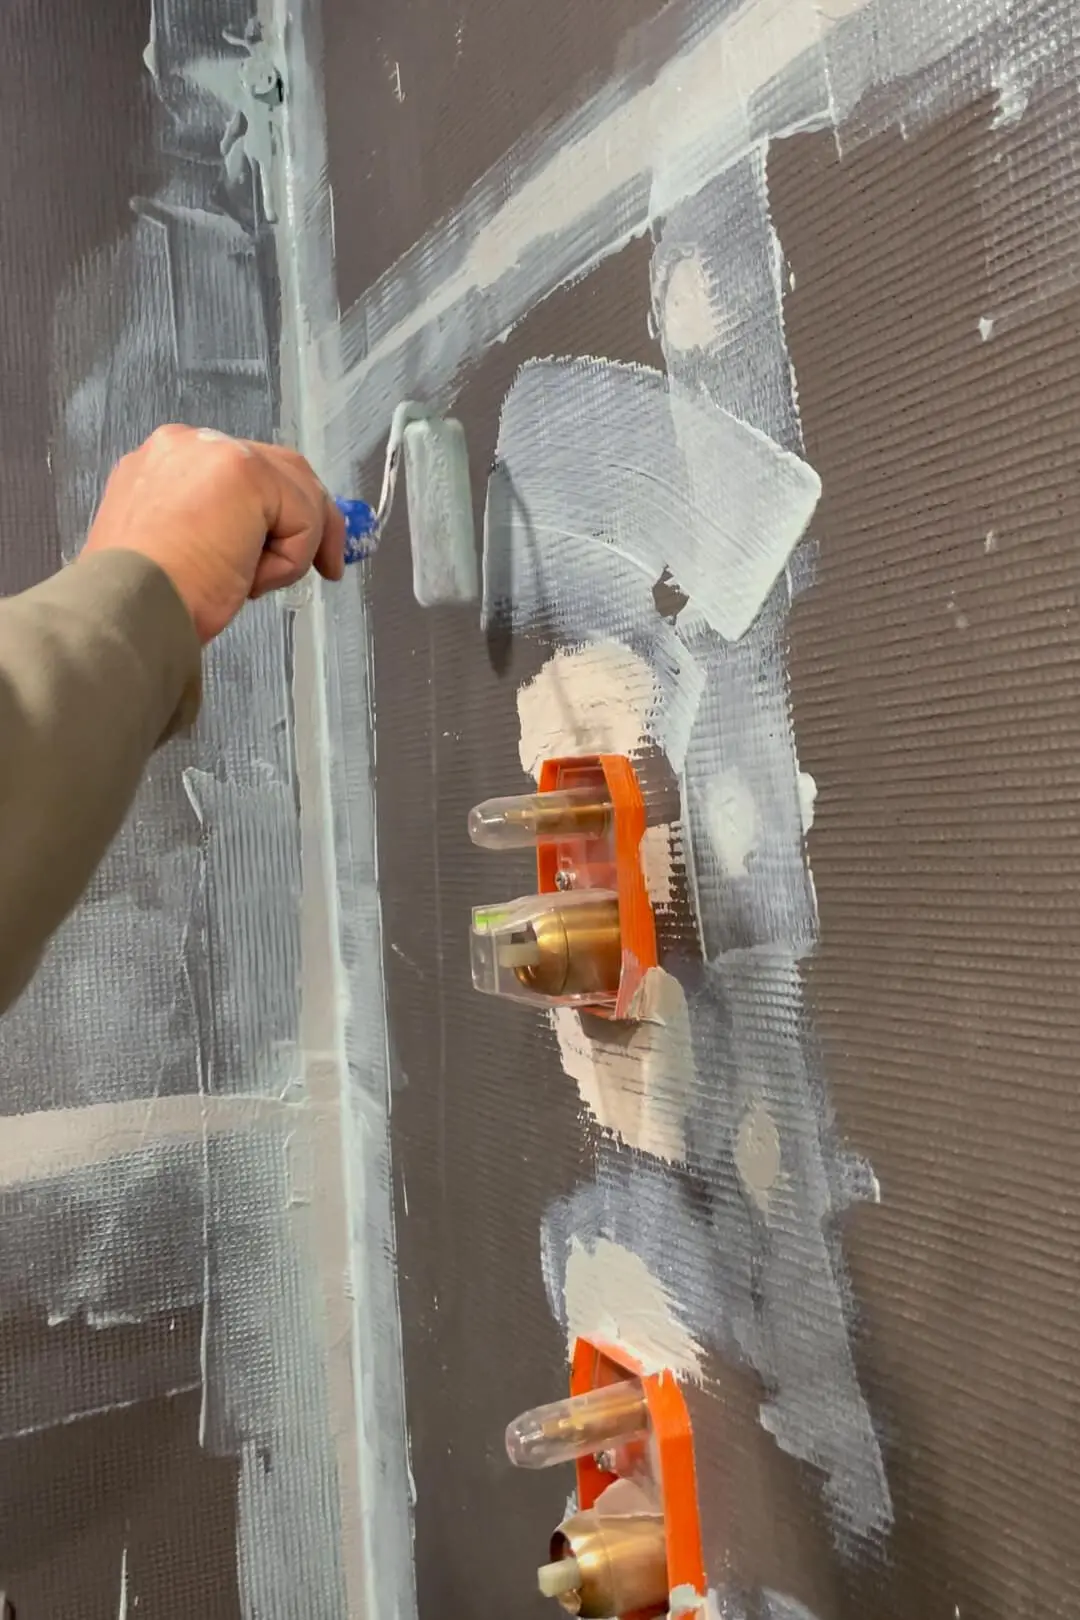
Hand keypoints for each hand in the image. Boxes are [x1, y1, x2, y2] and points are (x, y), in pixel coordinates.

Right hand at [82, 425, 346, 643]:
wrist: (127, 611)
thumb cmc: (145, 600)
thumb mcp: (182, 551)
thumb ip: (217, 527)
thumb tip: (261, 539)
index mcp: (165, 464)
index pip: (245, 474)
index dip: (281, 512)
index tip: (298, 553)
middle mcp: (186, 445)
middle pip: (281, 468)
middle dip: (313, 519)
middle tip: (328, 565)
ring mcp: (214, 451)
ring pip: (297, 493)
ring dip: (293, 549)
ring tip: (248, 585)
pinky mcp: (245, 472)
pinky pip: (303, 517)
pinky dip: (291, 558)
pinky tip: (248, 579)